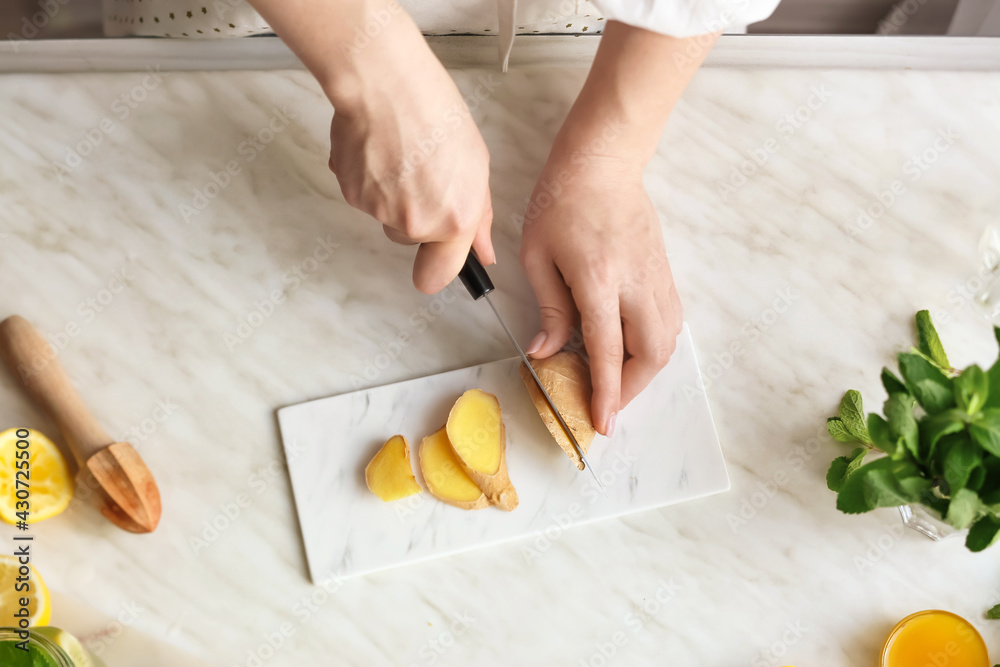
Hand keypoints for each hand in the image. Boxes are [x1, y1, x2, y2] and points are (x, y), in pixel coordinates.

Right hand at [326, 19, 493, 293]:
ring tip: (402, 154)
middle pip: (409, 240)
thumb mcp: (476, 165)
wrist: (386, 82)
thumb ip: (478, 217)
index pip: (436, 278)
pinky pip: (363, 196)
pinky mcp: (351, 193)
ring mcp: (378, 211)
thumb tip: (483, 252)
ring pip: (386, 217)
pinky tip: (380, 149)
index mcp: (453, 220)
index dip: (435, 269)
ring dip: (392, 195)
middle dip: (416, 216)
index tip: (437, 259)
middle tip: (422, 173)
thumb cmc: (435, 112)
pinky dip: (370, 178)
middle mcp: (414, 224)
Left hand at [519, 153, 681, 435]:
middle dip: (632, 388)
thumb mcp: (538, 255)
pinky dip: (656, 344)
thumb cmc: (561, 202)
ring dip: (647, 369)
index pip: (607, 349)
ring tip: (619, 380)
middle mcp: (635, 282)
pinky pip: (671, 319)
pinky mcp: (664, 270)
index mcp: (598, 279)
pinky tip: (634, 348)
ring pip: (667, 339)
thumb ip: (548, 308)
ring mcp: (656, 276)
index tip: (603, 421)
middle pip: (650, 352)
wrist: (602, 162)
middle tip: (607, 402)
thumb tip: (545, 352)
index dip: (606, 391)